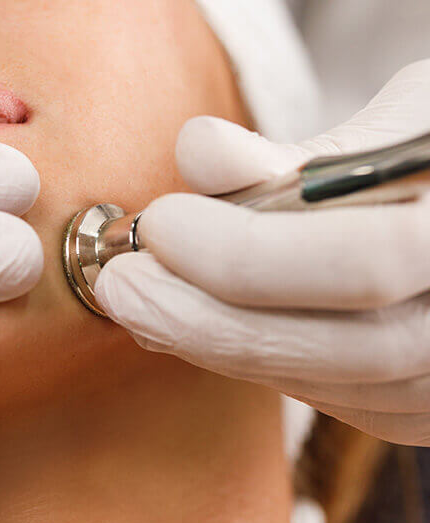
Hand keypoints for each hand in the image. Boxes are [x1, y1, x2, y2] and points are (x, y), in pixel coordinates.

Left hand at [95, 61, 429, 444]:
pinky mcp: (429, 408)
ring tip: (144, 302)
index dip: (249, 251)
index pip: (365, 263)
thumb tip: (198, 151)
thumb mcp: (405, 115)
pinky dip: (257, 362)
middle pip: (349, 348)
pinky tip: (198, 326)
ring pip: (336, 384)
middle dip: (213, 318)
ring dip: (221, 346)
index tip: (163, 222)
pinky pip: (338, 399)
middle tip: (123, 282)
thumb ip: (307, 148)